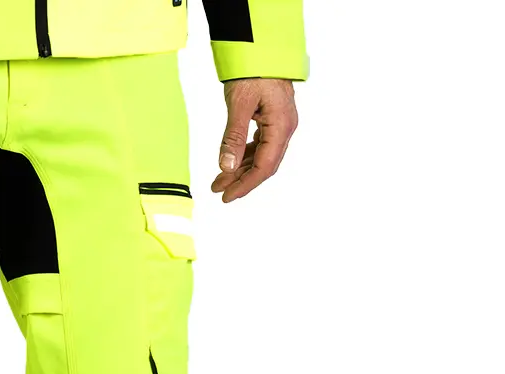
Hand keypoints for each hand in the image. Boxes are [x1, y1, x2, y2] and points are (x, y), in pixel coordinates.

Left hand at [212, 79, 297, 202]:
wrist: (260, 47)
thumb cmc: (254, 70)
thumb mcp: (240, 104)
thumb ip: (233, 137)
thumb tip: (227, 167)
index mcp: (282, 126)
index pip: (264, 167)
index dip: (245, 185)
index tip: (227, 196)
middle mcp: (285, 127)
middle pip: (264, 165)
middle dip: (241, 181)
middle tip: (219, 192)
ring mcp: (279, 124)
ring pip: (261, 156)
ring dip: (241, 170)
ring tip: (219, 181)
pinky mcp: (271, 120)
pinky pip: (259, 145)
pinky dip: (244, 156)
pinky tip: (231, 163)